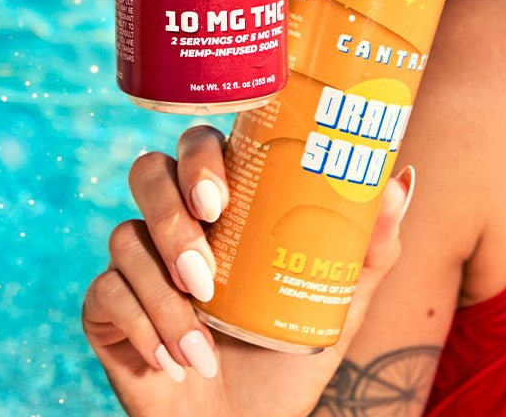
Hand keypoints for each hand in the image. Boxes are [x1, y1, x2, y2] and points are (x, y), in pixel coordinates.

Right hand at [81, 125, 413, 416]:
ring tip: (203, 335)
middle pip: (147, 172)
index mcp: (224, 204)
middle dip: (171, 213)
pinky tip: (174, 360)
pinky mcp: (107, 309)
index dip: (198, 156)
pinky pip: (103, 294)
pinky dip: (141, 327)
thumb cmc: (288, 350)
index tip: (219, 198)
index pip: (198, 145)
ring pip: (124, 236)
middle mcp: (176, 222)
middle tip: (205, 260)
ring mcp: (138, 263)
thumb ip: (369, 246)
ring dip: (163, 290)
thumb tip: (402, 176)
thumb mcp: (336, 301)